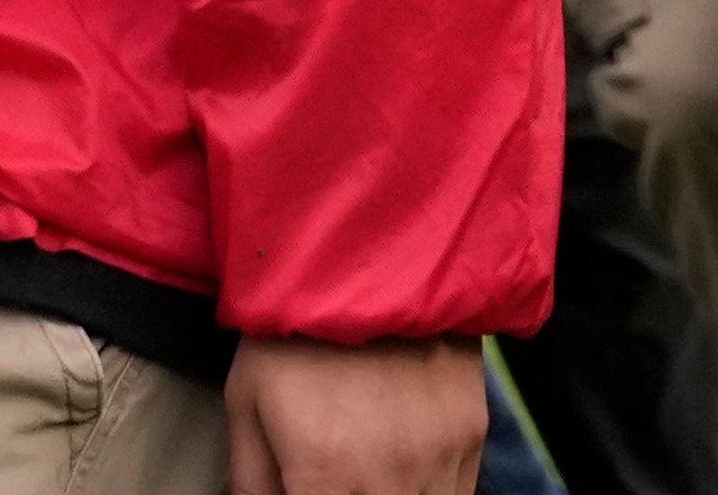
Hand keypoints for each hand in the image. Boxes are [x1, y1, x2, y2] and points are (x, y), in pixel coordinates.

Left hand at [226, 334, 485, 494]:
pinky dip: (429, 486)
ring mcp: (441, 452)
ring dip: (392, 494)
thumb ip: (251, 480)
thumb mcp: (244, 401)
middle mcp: (392, 474)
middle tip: (335, 472)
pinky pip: (458, 487)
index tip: (308, 484)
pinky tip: (401, 460)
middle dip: (348, 494)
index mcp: (327, 474)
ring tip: (365, 466)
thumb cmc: (290, 325)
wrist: (363, 246)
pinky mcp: (473, 426)